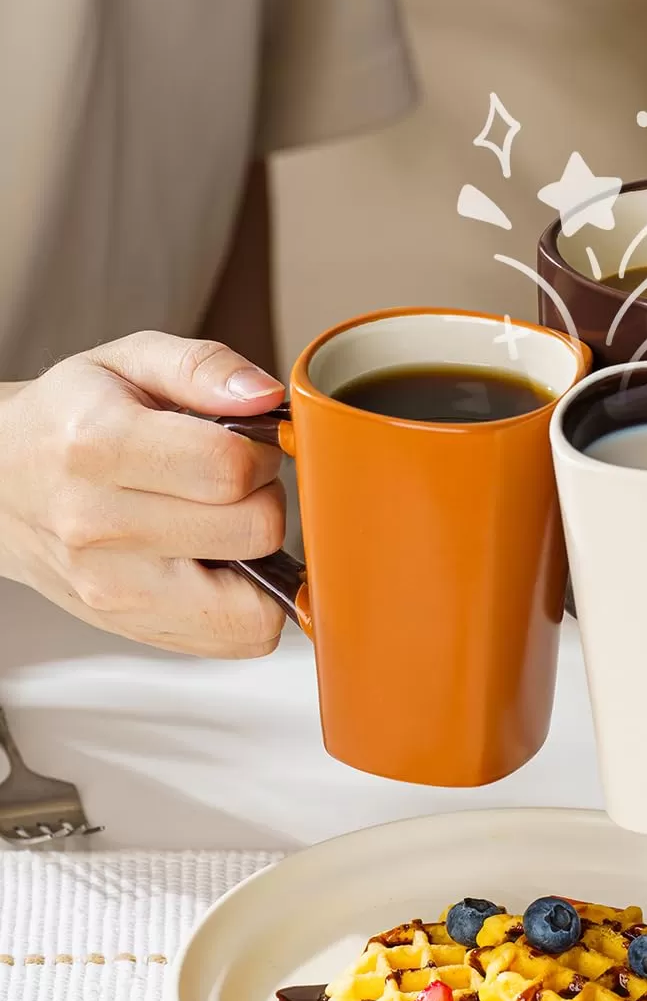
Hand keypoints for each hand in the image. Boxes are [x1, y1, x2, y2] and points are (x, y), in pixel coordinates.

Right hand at [0, 332, 288, 656]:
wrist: (0, 483)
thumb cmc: (71, 418)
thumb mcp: (130, 360)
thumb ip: (204, 367)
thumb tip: (266, 397)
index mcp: (100, 446)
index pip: (230, 469)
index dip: (262, 452)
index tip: (247, 445)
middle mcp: (99, 526)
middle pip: (254, 532)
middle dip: (266, 500)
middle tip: (237, 485)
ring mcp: (113, 589)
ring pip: (254, 605)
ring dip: (261, 561)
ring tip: (224, 524)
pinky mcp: (130, 627)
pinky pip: (237, 639)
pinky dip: (247, 603)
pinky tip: (215, 562)